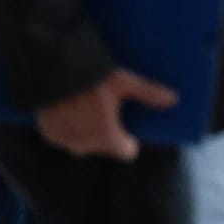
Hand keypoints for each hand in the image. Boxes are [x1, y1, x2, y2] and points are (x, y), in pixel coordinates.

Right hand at [36, 68, 178, 160]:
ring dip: (87, 135)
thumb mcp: (124, 81)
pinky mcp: (48, 133)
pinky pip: (63, 139)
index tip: (131, 136)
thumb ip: (149, 93)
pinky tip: (72, 115)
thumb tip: (174, 99)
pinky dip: (69, 131)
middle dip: (107, 136)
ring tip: (90, 115)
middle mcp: (85, 144)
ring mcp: (65, 140)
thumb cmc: (93, 76)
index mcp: (106, 135)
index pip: (124, 152)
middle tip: (107, 117)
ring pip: (81, 145)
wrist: (53, 71)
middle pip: (102, 147)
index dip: (129, 144)